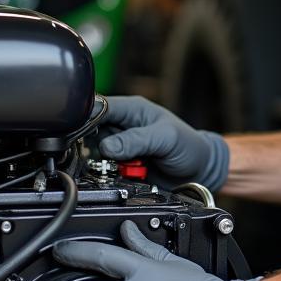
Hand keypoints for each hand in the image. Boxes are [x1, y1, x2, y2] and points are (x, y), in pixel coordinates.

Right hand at [97, 96, 228, 190]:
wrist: (198, 172)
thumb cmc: (188, 146)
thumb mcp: (166, 138)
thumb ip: (137, 140)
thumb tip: (108, 147)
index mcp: (132, 109)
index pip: (99, 106)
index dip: (87, 117)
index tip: (82, 132)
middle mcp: (122, 125)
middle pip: (92, 130)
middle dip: (97, 144)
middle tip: (113, 155)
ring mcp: (121, 146)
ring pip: (96, 152)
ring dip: (106, 162)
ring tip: (129, 166)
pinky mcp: (121, 165)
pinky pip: (104, 169)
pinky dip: (110, 174)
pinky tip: (126, 174)